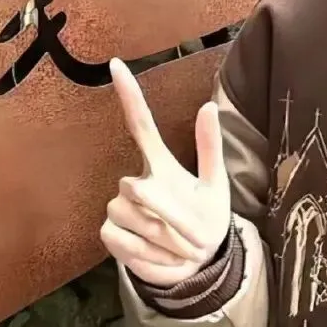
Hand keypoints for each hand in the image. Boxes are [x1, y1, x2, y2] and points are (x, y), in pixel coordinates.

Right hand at [100, 59, 231, 288]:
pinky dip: (151, 255)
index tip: (116, 64)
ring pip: (135, 219)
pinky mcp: (110, 234)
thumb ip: (210, 148)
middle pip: (139, 188)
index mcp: (160, 163)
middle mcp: (134, 181)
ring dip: (167, 240)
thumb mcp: (215, 185)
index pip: (140, 124)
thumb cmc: (206, 219)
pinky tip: (165, 257)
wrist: (198, 262)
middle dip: (172, 216)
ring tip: (184, 249)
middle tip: (198, 238)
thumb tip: (208, 106)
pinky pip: (125, 242)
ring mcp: (118, 207)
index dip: (129, 95)